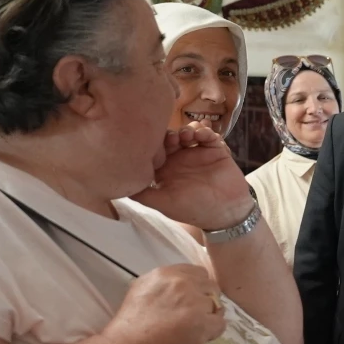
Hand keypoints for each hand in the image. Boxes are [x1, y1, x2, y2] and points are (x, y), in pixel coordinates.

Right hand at [102, 263, 227, 343]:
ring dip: (209, 317)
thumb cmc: (130, 324)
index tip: (191, 300)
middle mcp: (182, 283)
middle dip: (206, 301)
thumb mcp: (141, 290)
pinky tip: (200, 337)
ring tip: (194, 329)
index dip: (199, 288)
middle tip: (195, 316)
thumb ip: (164, 283)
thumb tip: (182, 283)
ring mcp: (194, 303)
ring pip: (217, 306)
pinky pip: (221, 324)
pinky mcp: (202, 323)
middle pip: (211, 287)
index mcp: (167, 273)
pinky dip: (213, 332)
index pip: (199, 273)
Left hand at [131, 126, 251, 230]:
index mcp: (166, 169)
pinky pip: (209, 135)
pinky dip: (205, 131)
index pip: (155, 149)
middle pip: (171, 137)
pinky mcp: (216, 150)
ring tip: (188, 136)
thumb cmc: (193, 210)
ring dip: (187, 130)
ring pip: (189, 132)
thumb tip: (118, 184)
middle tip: (173, 138)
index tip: (155, 142)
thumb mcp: (163, 204)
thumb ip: (142, 194)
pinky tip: (202, 135)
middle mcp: (180, 159)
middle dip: (170, 134)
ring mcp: (198, 153)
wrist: (225, 213)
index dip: (153, 143)